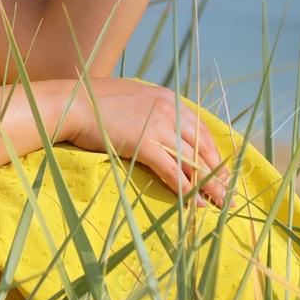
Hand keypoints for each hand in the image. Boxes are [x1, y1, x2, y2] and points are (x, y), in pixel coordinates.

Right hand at [59, 79, 229, 206]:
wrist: (73, 102)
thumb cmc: (95, 101)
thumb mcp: (132, 98)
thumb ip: (151, 110)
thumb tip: (160, 126)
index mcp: (168, 98)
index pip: (200, 128)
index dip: (213, 151)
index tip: (221, 169)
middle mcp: (169, 109)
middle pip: (202, 145)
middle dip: (217, 170)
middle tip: (226, 191)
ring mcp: (158, 126)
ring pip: (193, 159)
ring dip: (208, 184)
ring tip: (218, 201)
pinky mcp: (144, 143)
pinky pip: (171, 170)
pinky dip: (185, 188)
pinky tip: (193, 202)